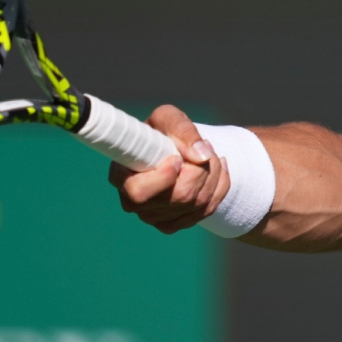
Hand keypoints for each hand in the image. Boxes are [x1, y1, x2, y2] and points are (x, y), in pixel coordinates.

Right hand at [108, 103, 230, 233]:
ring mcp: (154, 218)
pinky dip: (220, 186)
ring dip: (214, 174)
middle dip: (202, 169)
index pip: (140, 192)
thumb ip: (182, 130)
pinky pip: (207, 210)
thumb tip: (201, 156)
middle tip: (205, 147)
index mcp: (120, 177)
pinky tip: (218, 168)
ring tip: (211, 153)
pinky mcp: (174, 224)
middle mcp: (133, 203)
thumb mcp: (168, 117)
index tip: (177, 159)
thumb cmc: (163, 131)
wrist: (172, 148)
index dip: (165, 177)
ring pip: (198, 204)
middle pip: (181, 197)